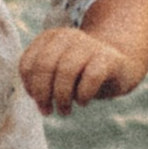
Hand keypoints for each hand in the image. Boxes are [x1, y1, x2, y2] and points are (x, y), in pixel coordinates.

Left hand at [20, 25, 141, 116]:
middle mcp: (68, 37)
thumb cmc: (82, 73)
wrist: (120, 65)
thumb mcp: (57, 71)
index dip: (29, 86)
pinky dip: (83, 95)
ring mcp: (89, 45)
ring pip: (66, 71)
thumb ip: (42, 79)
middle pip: (44, 66)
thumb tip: (36, 99)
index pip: (28, 63)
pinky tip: (83, 102)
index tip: (37, 100)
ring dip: (62, 97)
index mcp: (50, 38)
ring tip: (64, 110)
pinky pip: (91, 77)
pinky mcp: (108, 58)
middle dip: (42, 94)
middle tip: (47, 111)